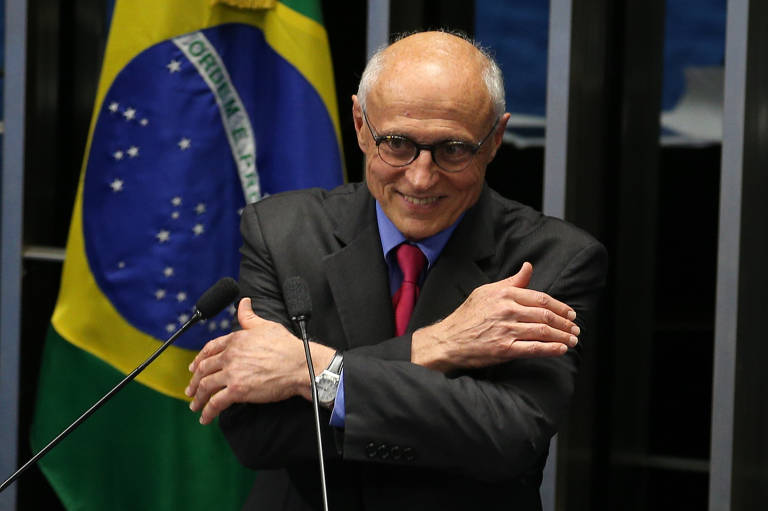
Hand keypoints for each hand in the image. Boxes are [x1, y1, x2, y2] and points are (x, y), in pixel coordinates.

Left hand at [185, 298, 333, 423]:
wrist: (299, 365)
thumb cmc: (286, 346)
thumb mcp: (266, 325)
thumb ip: (249, 316)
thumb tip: (244, 303)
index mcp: (235, 339)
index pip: (210, 349)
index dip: (199, 359)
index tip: (194, 367)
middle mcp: (230, 355)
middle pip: (204, 368)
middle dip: (194, 380)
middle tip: (191, 389)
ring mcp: (232, 373)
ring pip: (206, 386)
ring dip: (198, 398)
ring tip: (195, 405)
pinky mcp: (237, 390)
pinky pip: (216, 402)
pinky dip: (208, 411)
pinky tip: (205, 417)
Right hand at [411, 262, 579, 372]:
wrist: (448, 339)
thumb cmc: (467, 315)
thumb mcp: (486, 292)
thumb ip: (511, 282)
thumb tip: (528, 267)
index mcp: (504, 294)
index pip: (540, 298)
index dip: (559, 306)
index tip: (570, 313)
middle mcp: (507, 310)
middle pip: (545, 315)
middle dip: (565, 323)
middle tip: (575, 328)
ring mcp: (506, 330)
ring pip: (543, 331)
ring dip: (562, 336)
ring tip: (573, 340)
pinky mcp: (505, 349)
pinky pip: (533, 348)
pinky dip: (551, 349)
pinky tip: (561, 349)